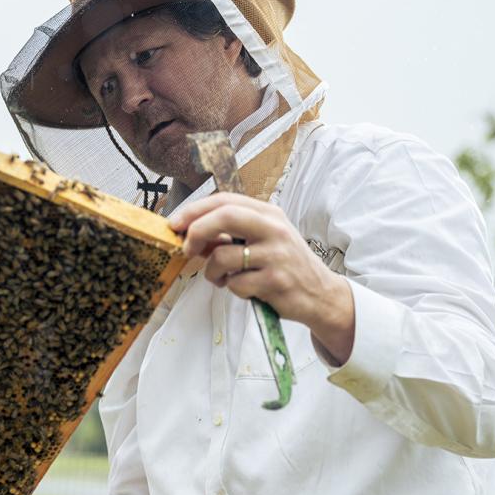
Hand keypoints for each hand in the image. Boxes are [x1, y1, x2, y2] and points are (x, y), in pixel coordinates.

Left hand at [170, 193, 354, 364]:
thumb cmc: (284, 265)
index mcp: (268, 213)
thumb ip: (230, 234)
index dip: (194, 210)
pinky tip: (247, 289)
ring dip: (212, 272)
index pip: (225, 200)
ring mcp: (276, 254)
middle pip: (224, 216)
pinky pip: (235, 284)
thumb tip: (189, 234)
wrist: (320, 294)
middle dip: (196, 231)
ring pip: (223, 256)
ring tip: (223, 278)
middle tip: (186, 249)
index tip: (174, 224)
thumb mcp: (262, 240)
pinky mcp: (275, 280)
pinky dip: (232, 289)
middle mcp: (273, 228)